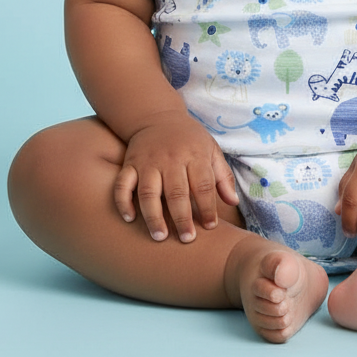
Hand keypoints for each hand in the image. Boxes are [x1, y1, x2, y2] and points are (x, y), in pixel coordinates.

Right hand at [115, 111, 238, 243]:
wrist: (157, 117)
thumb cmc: (189, 139)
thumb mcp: (211, 150)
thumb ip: (222, 176)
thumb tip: (233, 202)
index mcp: (194, 155)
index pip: (203, 185)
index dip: (207, 207)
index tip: (210, 227)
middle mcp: (170, 158)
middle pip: (176, 192)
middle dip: (182, 218)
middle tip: (186, 239)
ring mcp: (147, 162)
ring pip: (148, 191)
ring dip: (153, 215)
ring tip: (159, 236)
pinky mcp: (130, 164)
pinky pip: (123, 184)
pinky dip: (123, 202)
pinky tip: (129, 219)